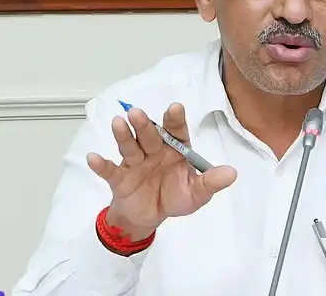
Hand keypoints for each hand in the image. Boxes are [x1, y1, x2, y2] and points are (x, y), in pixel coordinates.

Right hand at [86, 103, 236, 240]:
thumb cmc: (174, 197)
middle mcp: (154, 151)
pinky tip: (93, 157)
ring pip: (129, 146)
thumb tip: (231, 173)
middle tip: (138, 113)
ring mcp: (135, 163)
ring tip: (119, 122)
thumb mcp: (196, 193)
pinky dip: (101, 165)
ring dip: (124, 135)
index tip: (175, 108)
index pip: (175, 131)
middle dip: (145, 125)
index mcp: (175, 150)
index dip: (174, 120)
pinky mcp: (120, 178)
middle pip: (150, 135)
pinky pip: (109, 170)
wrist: (149, 217)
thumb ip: (211, 182)